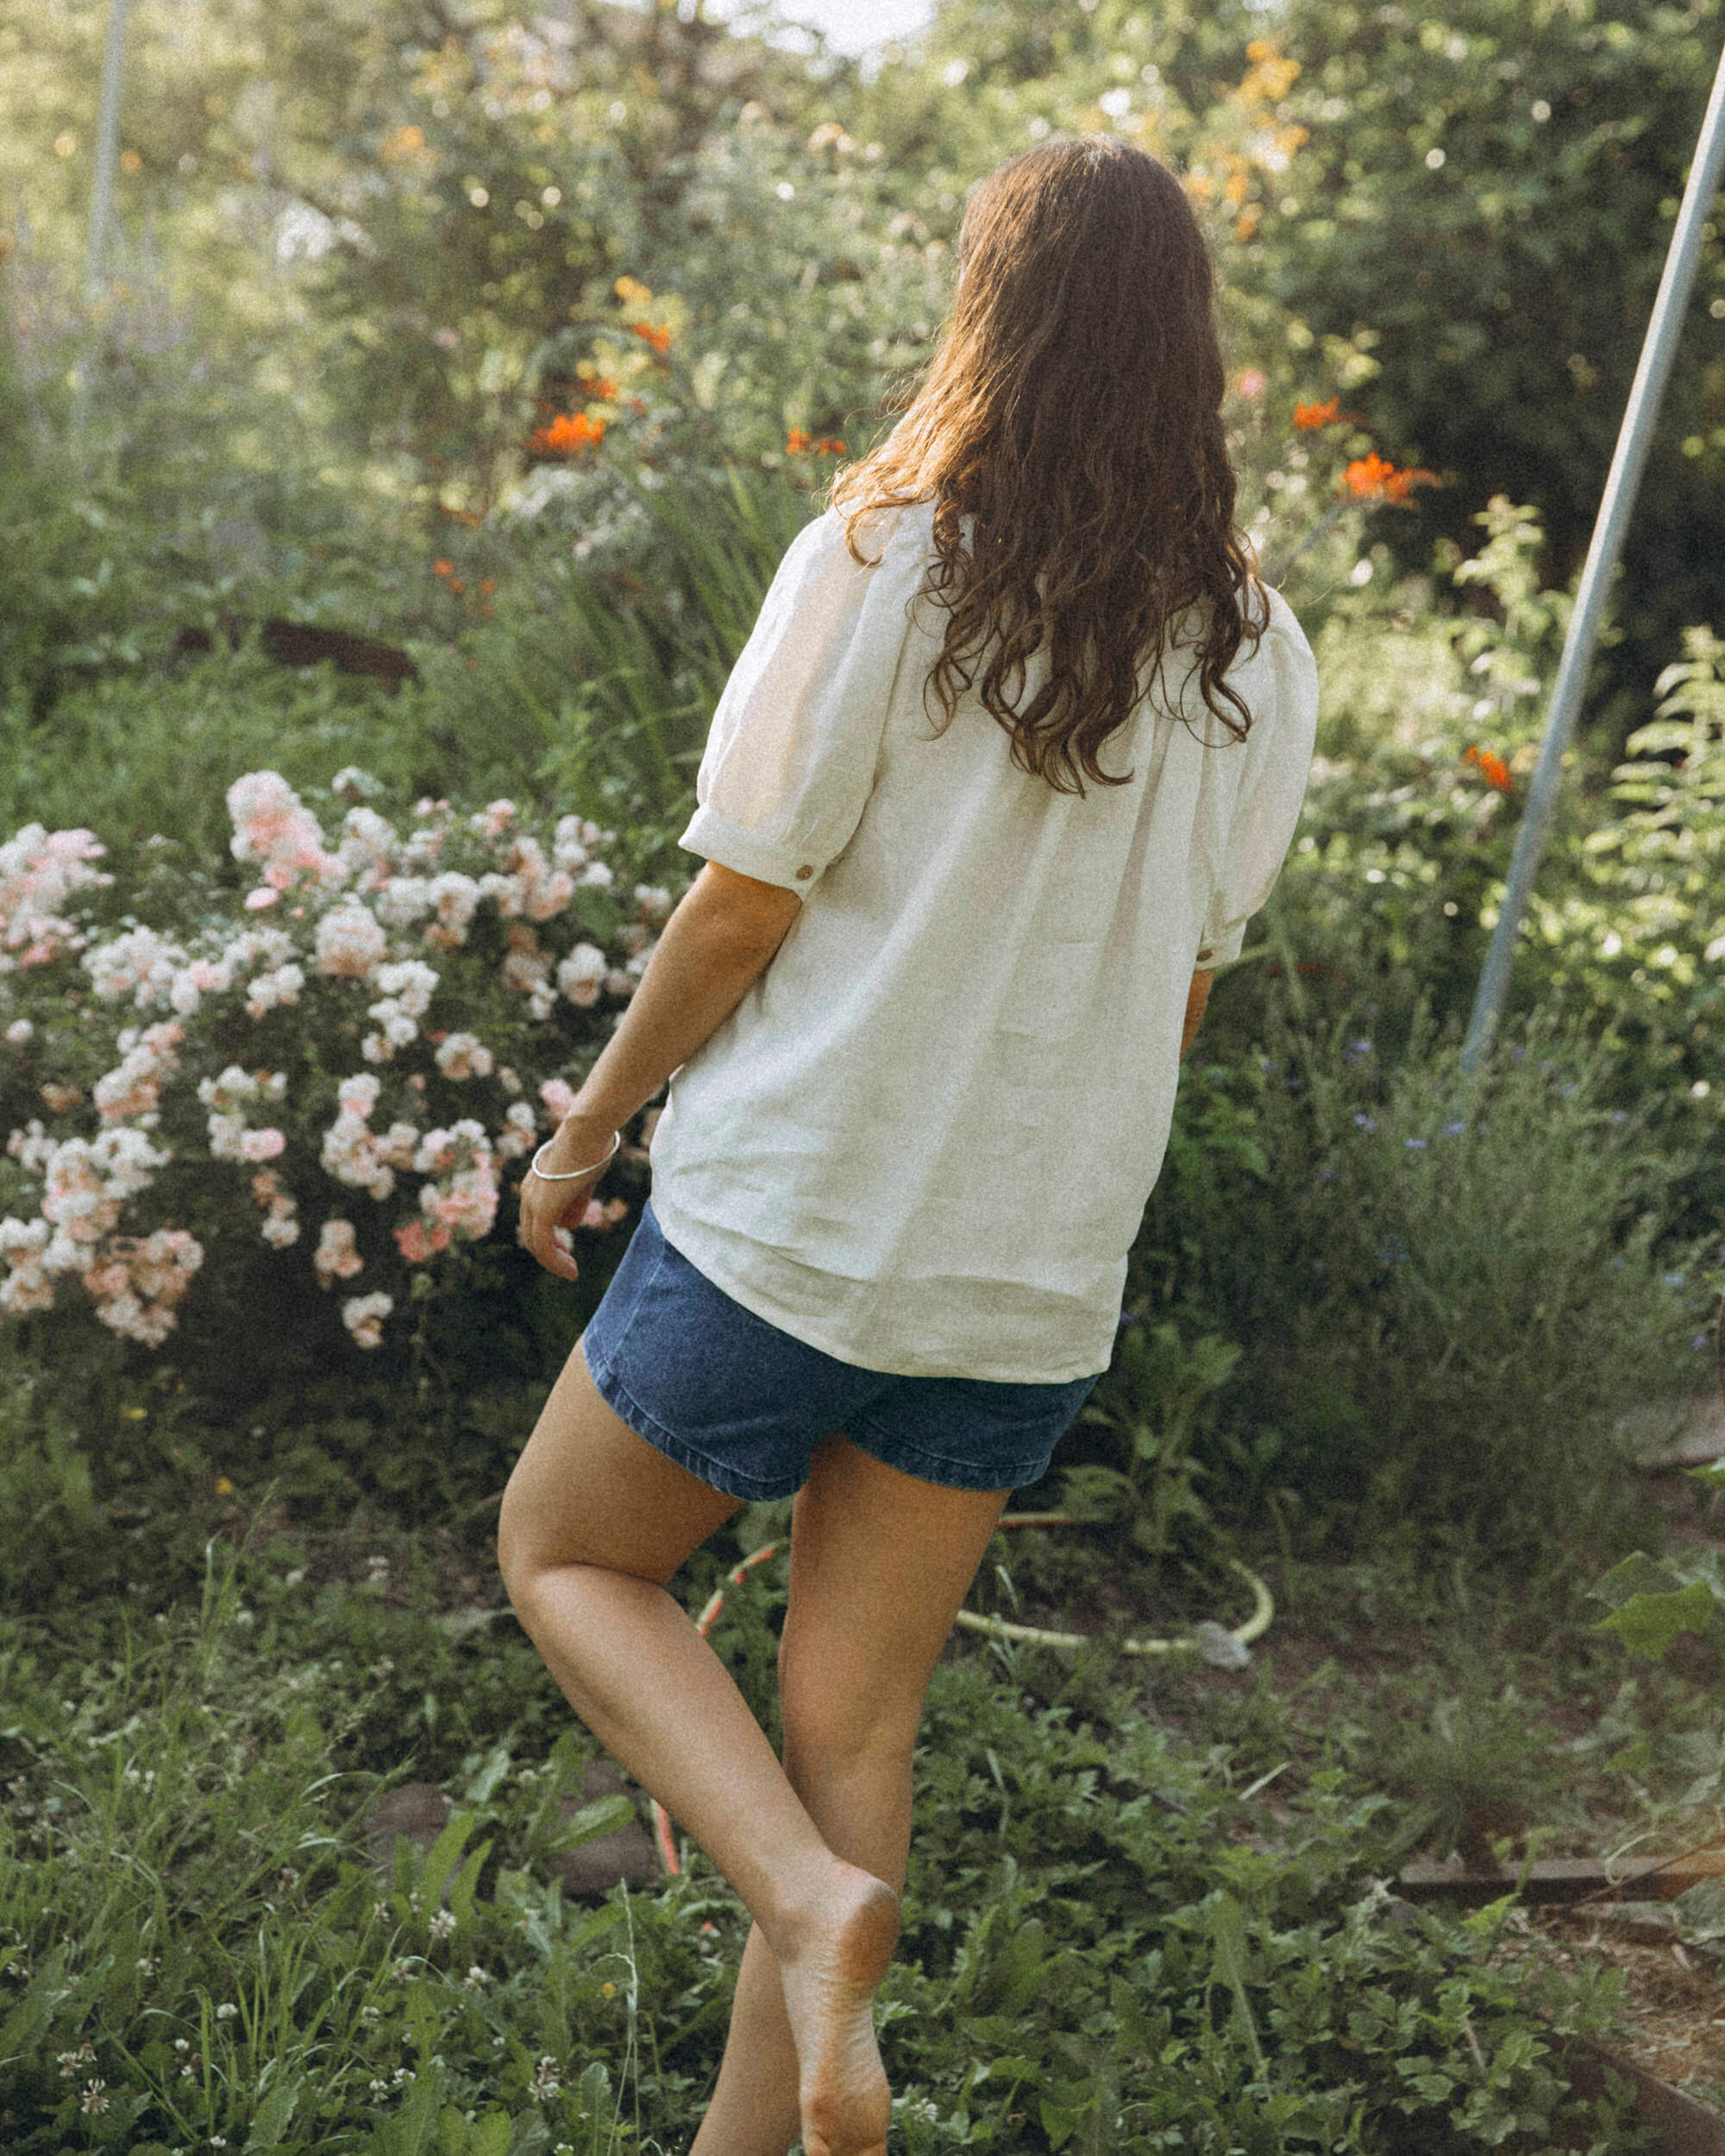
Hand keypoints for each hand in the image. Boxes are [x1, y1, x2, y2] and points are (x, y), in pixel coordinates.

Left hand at [515, 1117, 618, 1282]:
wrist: (587, 1131)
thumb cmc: (590, 1147)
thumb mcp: (583, 1180)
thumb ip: (575, 1203)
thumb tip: (570, 1225)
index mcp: (536, 1184)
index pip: (535, 1220)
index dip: (550, 1239)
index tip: (566, 1250)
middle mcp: (528, 1194)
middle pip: (531, 1234)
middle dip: (550, 1253)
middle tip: (568, 1267)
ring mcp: (533, 1202)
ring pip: (535, 1244)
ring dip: (553, 1262)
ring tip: (571, 1272)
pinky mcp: (542, 1210)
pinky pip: (543, 1245)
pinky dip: (555, 1262)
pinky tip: (570, 1270)